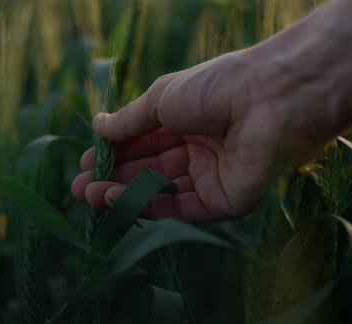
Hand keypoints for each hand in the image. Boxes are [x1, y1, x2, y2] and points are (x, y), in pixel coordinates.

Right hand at [71, 50, 328, 221]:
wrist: (272, 98)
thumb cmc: (216, 87)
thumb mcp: (162, 98)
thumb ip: (130, 120)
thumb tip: (97, 125)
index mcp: (186, 120)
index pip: (143, 142)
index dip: (114, 153)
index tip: (85, 162)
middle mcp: (197, 150)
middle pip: (148, 170)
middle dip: (112, 179)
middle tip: (79, 188)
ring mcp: (211, 177)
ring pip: (160, 192)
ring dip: (122, 195)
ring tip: (89, 196)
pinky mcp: (224, 201)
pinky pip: (180, 208)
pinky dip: (146, 206)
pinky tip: (116, 200)